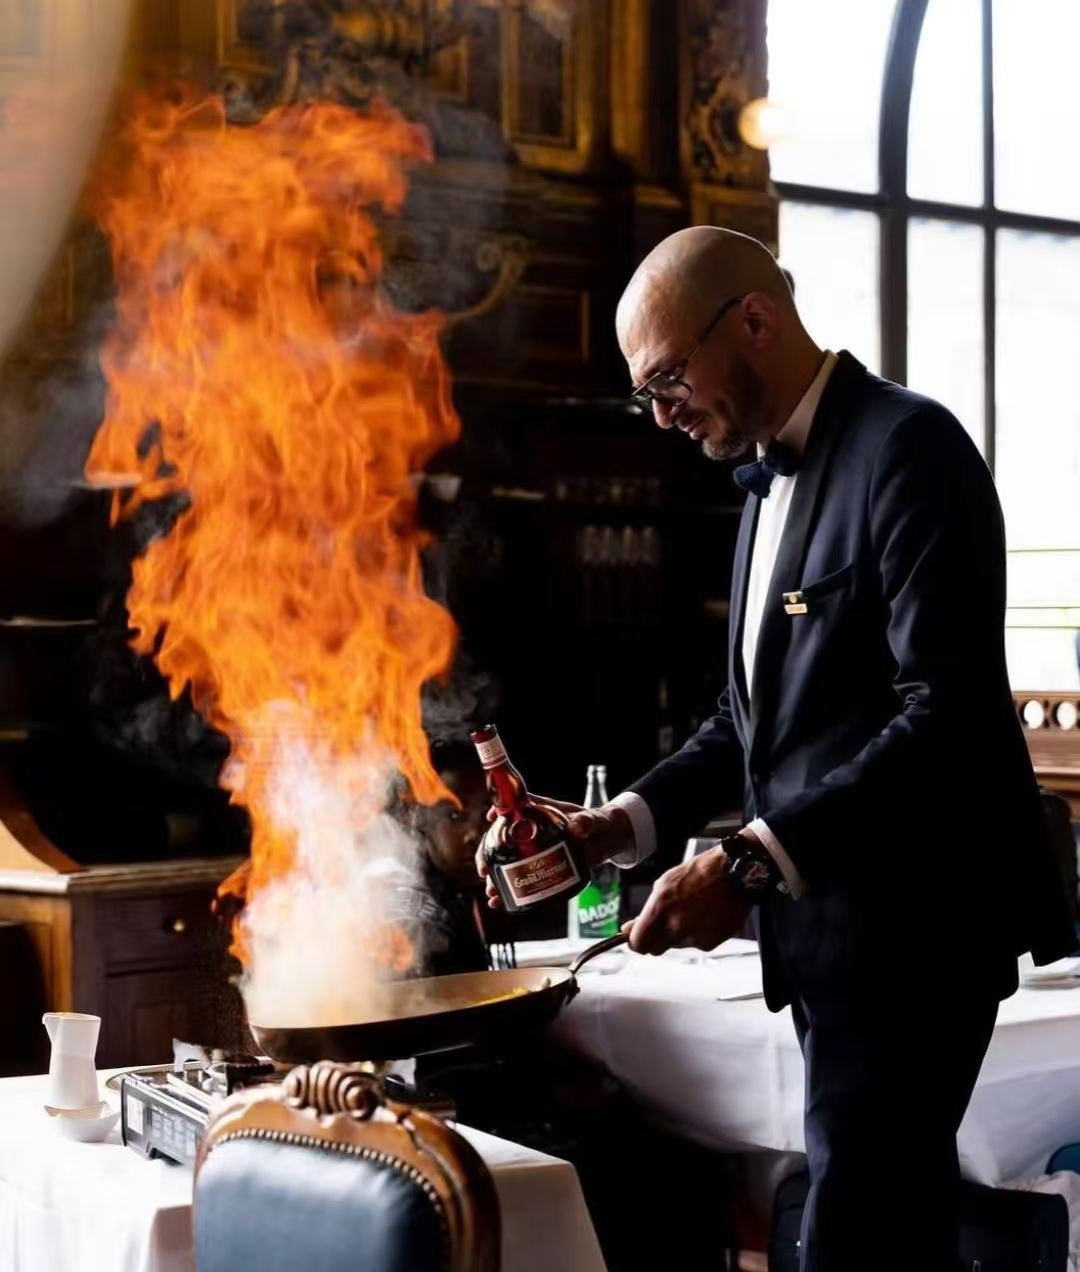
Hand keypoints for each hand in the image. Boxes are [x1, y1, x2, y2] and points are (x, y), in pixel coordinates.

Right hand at [474, 798, 634, 909]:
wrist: (605, 840)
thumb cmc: (596, 823)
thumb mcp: (590, 820)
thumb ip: (585, 823)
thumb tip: (578, 828)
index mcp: (539, 812)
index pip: (513, 808)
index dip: (499, 811)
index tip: (490, 818)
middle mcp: (531, 831)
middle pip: (501, 840)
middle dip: (489, 855)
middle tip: (484, 870)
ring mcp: (535, 850)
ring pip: (507, 862)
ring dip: (495, 877)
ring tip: (491, 892)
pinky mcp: (541, 867)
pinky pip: (521, 878)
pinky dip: (510, 890)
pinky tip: (500, 902)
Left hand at [622, 845, 750, 955]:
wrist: (735, 874)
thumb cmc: (700, 873)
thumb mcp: (664, 884)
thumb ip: (646, 911)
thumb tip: (629, 928)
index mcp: (660, 907)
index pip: (638, 942)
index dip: (635, 942)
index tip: (636, 938)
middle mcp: (675, 925)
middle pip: (655, 949)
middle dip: (655, 940)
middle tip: (663, 924)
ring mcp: (693, 936)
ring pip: (676, 945)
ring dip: (677, 934)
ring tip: (691, 912)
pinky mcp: (710, 943)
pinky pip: (695, 944)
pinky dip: (696, 934)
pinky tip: (704, 916)